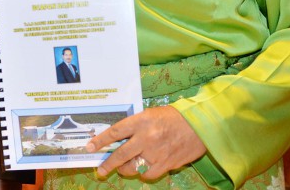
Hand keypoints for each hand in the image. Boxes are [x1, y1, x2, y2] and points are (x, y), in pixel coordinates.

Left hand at [86, 106, 206, 179]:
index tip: (90, 147)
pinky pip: (147, 174)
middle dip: (108, 164)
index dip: (101, 141)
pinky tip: (144, 167)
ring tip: (126, 166)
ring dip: (127, 169)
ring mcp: (156, 153)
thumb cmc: (173, 117)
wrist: (199, 125)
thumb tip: (119, 140)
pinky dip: (143, 172)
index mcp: (141, 121)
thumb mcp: (151, 114)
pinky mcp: (166, 164)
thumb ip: (136, 126)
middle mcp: (146, 138)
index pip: (115, 131)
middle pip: (121, 154)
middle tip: (101, 170)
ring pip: (133, 168)